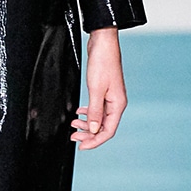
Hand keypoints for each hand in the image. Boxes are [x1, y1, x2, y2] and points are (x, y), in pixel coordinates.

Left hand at [71, 28, 126, 149]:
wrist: (103, 44)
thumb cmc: (102, 63)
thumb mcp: (95, 89)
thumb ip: (94, 111)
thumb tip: (93, 130)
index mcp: (118, 105)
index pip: (108, 131)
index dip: (95, 141)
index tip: (81, 146)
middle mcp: (116, 103)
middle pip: (103, 127)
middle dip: (88, 134)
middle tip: (73, 137)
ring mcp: (110, 97)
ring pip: (99, 118)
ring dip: (86, 124)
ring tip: (73, 125)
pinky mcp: (104, 91)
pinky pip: (97, 109)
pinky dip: (87, 113)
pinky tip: (79, 113)